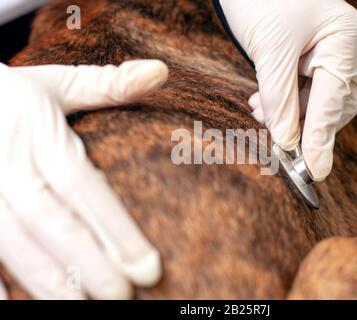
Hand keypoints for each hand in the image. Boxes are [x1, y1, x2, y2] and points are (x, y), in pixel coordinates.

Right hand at [0, 60, 167, 299]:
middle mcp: (7, 163)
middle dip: (87, 262)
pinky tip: (14, 305)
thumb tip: (161, 71)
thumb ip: (109, 84)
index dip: (115, 227)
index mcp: (38, 132)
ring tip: (80, 308)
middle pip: (51, 220)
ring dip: (45, 280)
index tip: (148, 266)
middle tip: (122, 297)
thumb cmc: (10, 94)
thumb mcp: (56, 84)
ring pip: (12, 241)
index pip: (84, 185)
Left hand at [220, 0, 356, 180]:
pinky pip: (303, 89)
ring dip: (290, 114)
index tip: (315, 170)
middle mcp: (341, 46)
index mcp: (343, 38)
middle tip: (281, 140)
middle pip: (334, 103)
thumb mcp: (270, 51)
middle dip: (306, 123)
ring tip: (261, 113)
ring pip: (317, 99)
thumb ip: (280, 99)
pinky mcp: (307, 56)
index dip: (322, 137)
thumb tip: (287, 141)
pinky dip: (284, 102)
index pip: (335, 99)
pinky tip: (263, 103)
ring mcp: (326, 50)